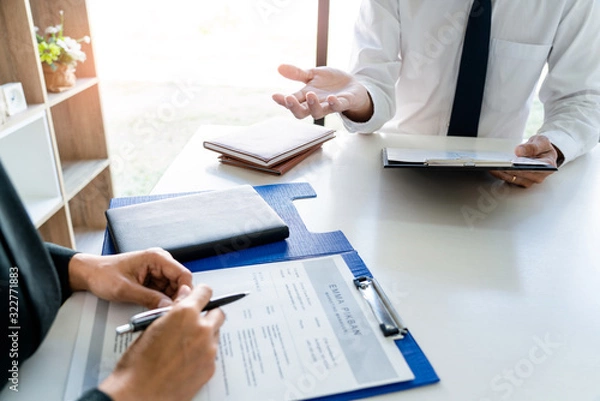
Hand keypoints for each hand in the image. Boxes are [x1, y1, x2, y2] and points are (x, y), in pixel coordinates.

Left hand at [69, 248, 192, 308]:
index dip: (184, 292)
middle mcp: (160, 262)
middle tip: (166, 312)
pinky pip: (164, 292)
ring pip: (173, 290)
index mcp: (156, 257)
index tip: (178, 306)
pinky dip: (161, 301)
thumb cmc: (102, 274)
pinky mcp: (153, 280)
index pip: (183, 274)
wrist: (89, 274)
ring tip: (156, 310)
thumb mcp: (125, 289)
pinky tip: (153, 307)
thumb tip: (168, 307)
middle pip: (180, 283)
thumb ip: (149, 298)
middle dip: (175, 298)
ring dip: (167, 301)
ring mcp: (157, 271)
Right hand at [99, 284, 225, 400]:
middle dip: (207, 315)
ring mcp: (209, 349)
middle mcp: (201, 329)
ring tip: (185, 345)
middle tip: (194, 322)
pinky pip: (212, 353)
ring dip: (205, 335)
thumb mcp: (152, 326)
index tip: (200, 296)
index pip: (205, 292)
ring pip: (215, 334)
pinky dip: (203, 354)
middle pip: (218, 313)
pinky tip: (186, 360)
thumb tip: (184, 297)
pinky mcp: (211, 368)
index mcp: (185, 314)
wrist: (138, 394)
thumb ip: (174, 309)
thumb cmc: (138, 363)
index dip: (201, 294)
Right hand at [272, 64, 372, 120]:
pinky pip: (337, 107)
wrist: (352, 85)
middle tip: (289, 99)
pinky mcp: (343, 104)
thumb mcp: (313, 74)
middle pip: (301, 113)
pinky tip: (330, 97)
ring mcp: (328, 106)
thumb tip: (279, 67)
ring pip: (318, 113)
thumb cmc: (330, 83)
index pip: (291, 101)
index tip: (275, 96)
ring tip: (310, 94)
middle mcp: (315, 104)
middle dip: (294, 107)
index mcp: (305, 97)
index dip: (282, 100)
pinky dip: (334, 103)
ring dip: (313, 105)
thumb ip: (297, 73)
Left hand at [489, 135, 559, 187]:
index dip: (521, 167)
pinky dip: (500, 174)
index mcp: (547, 166)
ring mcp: (529, 180)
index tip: (511, 163)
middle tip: (496, 164)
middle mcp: (538, 176)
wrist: (542, 151)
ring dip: (501, 173)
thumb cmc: (542, 147)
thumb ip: (532, 146)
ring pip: (513, 179)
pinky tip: (492, 168)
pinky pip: (509, 179)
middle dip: (508, 170)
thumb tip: (519, 151)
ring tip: (491, 166)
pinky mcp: (520, 181)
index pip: (533, 168)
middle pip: (521, 175)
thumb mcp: (541, 141)